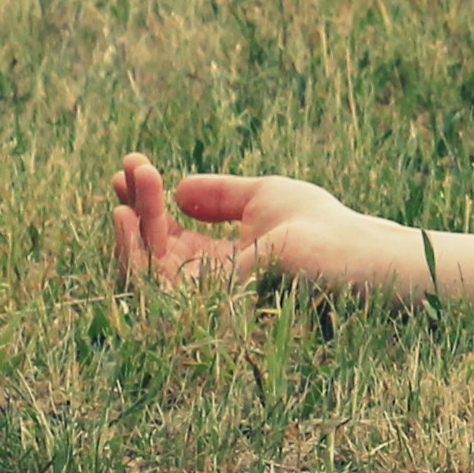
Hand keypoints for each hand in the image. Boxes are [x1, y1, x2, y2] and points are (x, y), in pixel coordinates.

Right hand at [104, 153, 392, 293]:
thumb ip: (221, 195)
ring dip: (127, 229)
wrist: (351, 253)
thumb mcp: (264, 197)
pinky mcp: (201, 308)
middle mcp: (207, 283)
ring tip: (122, 192)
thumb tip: (179, 187)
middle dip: (135, 207)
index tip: (133, 164)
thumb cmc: (320, 226)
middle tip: (128, 167)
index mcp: (221, 260)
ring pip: (142, 270)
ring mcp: (203, 299)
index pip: (170, 233)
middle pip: (152, 249)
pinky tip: (127, 215)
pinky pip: (150, 287)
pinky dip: (131, 251)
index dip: (148, 200)